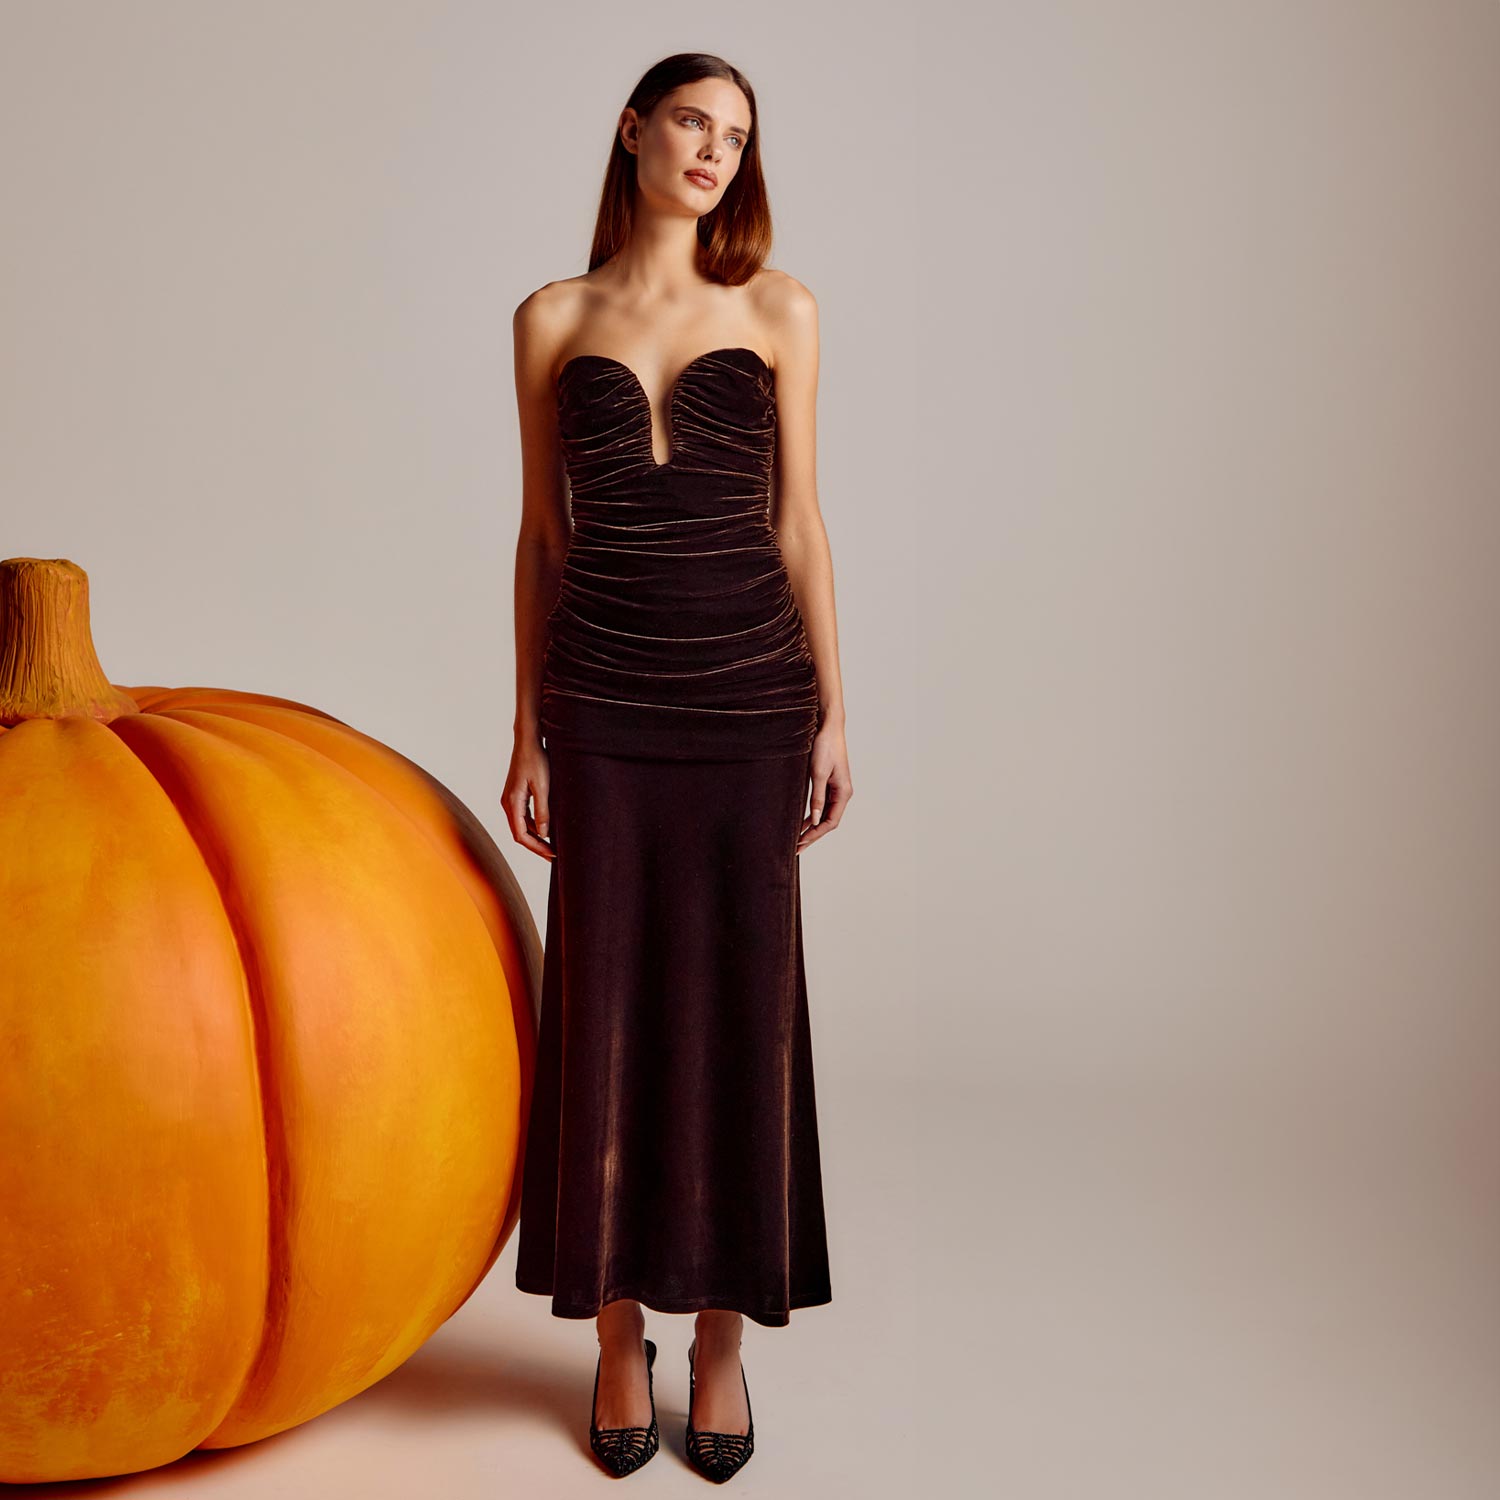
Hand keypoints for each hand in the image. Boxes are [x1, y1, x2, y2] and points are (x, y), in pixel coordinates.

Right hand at [504, 734, 554, 860]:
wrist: (528, 742)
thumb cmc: (536, 760)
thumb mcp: (543, 787)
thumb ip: (543, 811)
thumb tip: (544, 834)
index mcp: (512, 803)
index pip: (520, 835)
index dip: (536, 848)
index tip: (552, 854)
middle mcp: (507, 804)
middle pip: (519, 834)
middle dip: (536, 847)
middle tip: (554, 856)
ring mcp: (510, 800)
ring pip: (521, 827)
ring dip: (535, 838)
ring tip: (552, 846)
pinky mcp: (516, 796)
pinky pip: (523, 818)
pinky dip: (534, 827)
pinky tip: (547, 830)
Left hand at [797, 720, 850, 852]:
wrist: (828, 727)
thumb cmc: (825, 747)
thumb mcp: (818, 774)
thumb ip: (817, 798)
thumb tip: (814, 820)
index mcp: (843, 792)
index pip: (830, 822)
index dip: (815, 834)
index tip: (800, 843)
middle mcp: (842, 793)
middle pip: (828, 821)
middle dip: (813, 835)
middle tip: (796, 847)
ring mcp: (836, 788)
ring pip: (824, 814)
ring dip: (812, 827)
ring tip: (797, 839)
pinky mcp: (829, 783)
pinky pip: (822, 805)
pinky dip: (812, 815)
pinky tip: (802, 822)